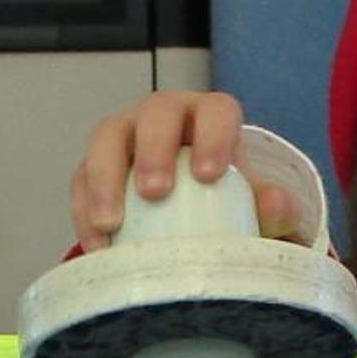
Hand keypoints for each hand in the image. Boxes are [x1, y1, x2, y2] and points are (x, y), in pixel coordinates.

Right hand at [69, 90, 302, 251]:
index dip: (213, 136)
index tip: (209, 176)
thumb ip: (272, 209)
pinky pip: (80, 179)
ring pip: (106, 138)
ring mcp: (125, 136)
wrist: (190, 218)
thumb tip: (277, 208)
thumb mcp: (253, 207)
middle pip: (156, 115)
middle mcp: (166, 117)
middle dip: (153, 150)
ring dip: (105, 177)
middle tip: (155, 193)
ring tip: (111, 223)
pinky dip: (84, 212)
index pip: (216, 111)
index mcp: (211, 118)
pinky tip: (98, 246)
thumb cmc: (227, 203)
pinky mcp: (92, 165)